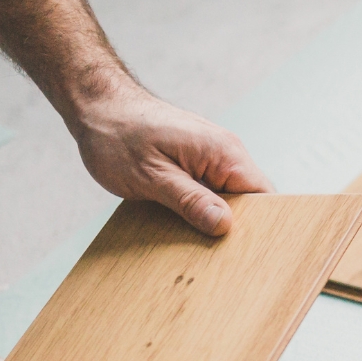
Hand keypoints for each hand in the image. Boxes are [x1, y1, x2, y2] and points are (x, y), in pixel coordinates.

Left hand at [72, 83, 273, 235]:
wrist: (97, 105)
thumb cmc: (117, 135)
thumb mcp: (151, 176)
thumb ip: (189, 201)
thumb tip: (224, 225)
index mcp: (223, 152)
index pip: (264, 197)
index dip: (260, 227)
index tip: (244, 253)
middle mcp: (226, 152)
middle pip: (252, 202)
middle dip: (238, 229)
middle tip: (216, 255)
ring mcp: (213, 157)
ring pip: (232, 200)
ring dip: (218, 221)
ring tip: (200, 245)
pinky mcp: (199, 163)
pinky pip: (215, 193)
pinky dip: (205, 211)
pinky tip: (188, 227)